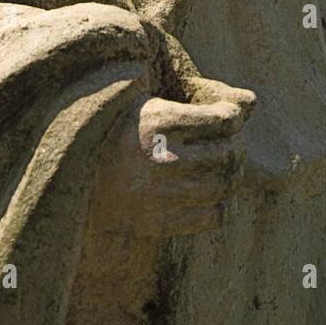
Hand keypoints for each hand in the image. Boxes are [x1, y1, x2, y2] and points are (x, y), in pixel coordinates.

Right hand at [93, 75, 255, 239]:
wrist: (70, 176)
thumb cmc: (117, 130)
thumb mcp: (151, 103)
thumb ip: (202, 100)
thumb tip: (255, 103)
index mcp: (156, 120)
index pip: (223, 120)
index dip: (234, 118)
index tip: (228, 119)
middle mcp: (159, 158)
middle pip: (228, 154)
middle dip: (237, 148)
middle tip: (230, 145)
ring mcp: (158, 194)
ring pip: (223, 186)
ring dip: (231, 176)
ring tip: (220, 168)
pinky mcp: (156, 223)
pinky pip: (212, 218)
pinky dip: (220, 205)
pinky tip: (209, 194)